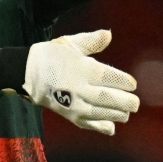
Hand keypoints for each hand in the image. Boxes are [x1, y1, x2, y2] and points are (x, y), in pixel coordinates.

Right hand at [23, 30, 139, 135]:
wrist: (27, 73)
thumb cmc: (52, 56)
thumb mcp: (71, 43)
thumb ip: (92, 41)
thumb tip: (109, 34)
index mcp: (83, 69)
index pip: (111, 78)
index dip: (125, 82)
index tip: (132, 84)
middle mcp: (80, 88)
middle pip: (109, 98)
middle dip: (126, 102)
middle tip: (135, 103)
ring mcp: (75, 104)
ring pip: (102, 112)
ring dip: (117, 114)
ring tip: (126, 113)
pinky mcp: (69, 115)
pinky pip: (88, 123)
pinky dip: (100, 127)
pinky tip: (111, 128)